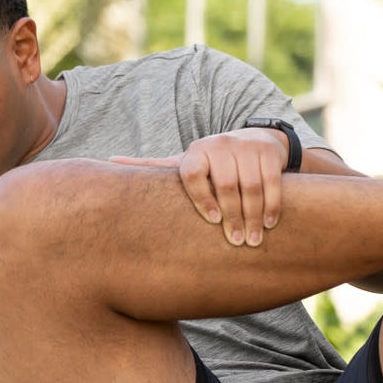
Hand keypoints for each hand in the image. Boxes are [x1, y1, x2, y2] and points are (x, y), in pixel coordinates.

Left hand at [111, 127, 291, 245]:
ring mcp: (246, 148)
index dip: (202, 199)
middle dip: (233, 217)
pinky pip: (273, 183)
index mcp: (195, 152)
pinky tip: (271, 224)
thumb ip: (152, 167)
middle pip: (227, 186)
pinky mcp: (268, 153)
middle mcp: (219, 146)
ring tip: (253, 241)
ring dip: (254, 217)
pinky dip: (273, 206)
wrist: (255, 140)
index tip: (211, 221)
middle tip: (236, 242)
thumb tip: (109, 162)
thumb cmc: (211, 163)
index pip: (194, 175)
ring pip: (251, 188)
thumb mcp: (184, 163)